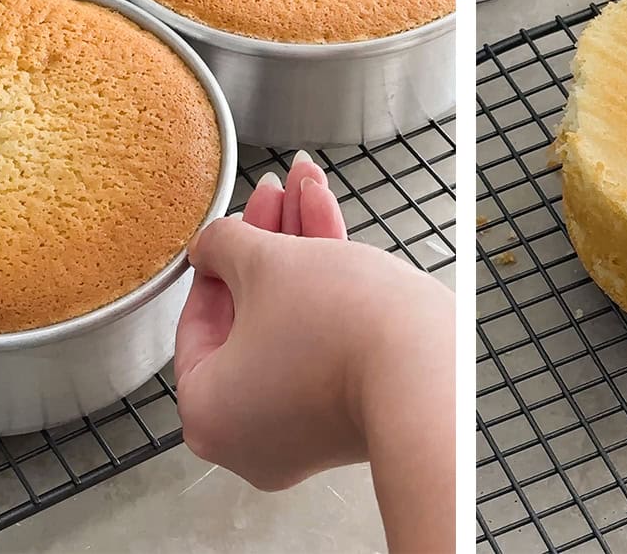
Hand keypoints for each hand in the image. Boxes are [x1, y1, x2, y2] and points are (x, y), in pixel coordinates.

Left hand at [175, 153, 454, 552]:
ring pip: (289, 322)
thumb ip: (224, 245)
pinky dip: (324, 290)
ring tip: (309, 191)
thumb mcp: (264, 264)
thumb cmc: (340, 329)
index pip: (200, 318)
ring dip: (301, 251)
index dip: (218, 256)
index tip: (233, 222)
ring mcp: (301, 429)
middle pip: (250, 316)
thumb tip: (211, 245)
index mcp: (208, 411)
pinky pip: (319, 343)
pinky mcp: (344, 414)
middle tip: (277, 196)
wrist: (426, 367)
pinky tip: (330, 223)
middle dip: (270, 240)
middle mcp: (248, 435)